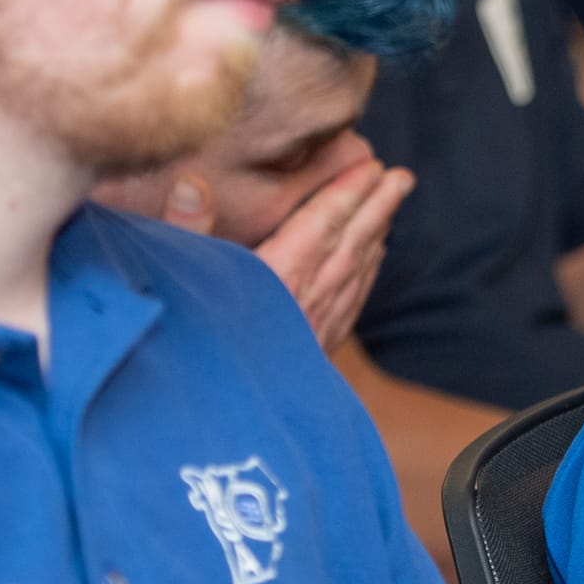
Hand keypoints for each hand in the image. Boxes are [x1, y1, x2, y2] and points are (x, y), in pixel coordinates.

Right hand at [162, 157, 413, 351]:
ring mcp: (317, 326)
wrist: (224, 418)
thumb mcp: (182, 281)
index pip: (322, 222)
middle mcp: (307, 298)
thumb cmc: (197, 346)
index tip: (371, 166)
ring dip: (376, 235)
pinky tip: (372, 261)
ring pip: (357, 270)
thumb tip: (194, 183)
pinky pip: (352, 301)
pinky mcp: (318, 350)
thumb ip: (187, 231)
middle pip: (352, 241)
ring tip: (390, 207)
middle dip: (378, 206)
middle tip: (401, 177)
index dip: (347, 192)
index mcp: (278, 276)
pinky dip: (366, 273)